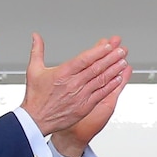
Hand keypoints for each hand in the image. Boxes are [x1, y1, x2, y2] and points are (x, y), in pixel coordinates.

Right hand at [22, 34, 130, 152]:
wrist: (36, 120)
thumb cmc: (35, 96)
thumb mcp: (33, 70)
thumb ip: (37, 50)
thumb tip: (36, 36)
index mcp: (63, 73)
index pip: (85, 59)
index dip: (98, 51)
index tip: (108, 45)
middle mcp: (74, 84)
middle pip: (96, 68)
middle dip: (111, 58)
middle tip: (121, 50)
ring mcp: (81, 96)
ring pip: (101, 80)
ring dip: (114, 70)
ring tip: (123, 61)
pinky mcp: (85, 106)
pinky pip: (101, 94)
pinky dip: (110, 86)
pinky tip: (118, 79)